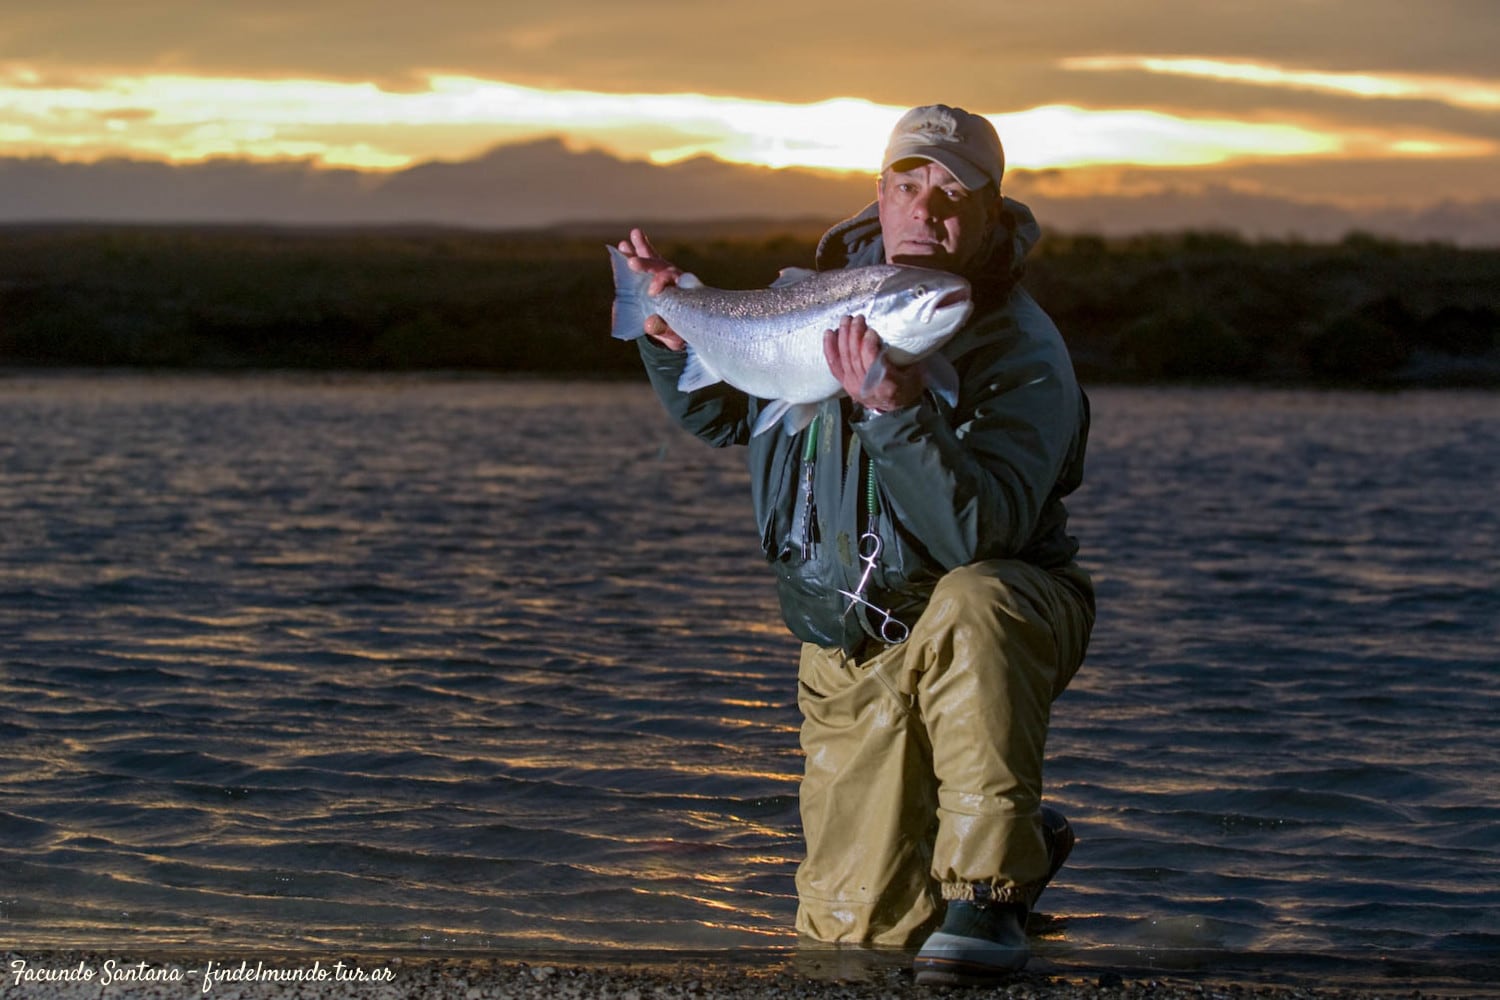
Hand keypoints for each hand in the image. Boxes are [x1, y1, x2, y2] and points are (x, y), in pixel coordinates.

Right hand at [615, 228, 685, 349]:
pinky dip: (634, 252)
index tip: (651, 292)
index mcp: (683, 292)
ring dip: (641, 249)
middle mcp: (674, 280)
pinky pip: (644, 262)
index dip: (661, 282)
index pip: (673, 280)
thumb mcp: (672, 335)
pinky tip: (625, 244)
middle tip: (632, 263)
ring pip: (653, 259)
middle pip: (662, 266)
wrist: (675, 329)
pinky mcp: (650, 275)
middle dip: (647, 264)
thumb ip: (663, 330)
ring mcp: (663, 275)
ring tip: (631, 237)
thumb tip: (649, 324)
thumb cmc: (676, 332)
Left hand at [823, 315, 924, 413]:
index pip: (871, 363)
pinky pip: (834, 365)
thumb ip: (905, 359)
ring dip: (843, 336)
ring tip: (846, 320)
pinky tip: (829, 333)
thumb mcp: (915, 375)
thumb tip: (899, 334)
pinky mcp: (844, 383)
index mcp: (885, 386)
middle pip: (855, 357)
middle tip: (857, 318)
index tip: (870, 330)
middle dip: (854, 334)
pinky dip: (830, 348)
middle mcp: (865, 387)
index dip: (867, 345)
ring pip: (844, 358)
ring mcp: (852, 385)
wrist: (894, 410)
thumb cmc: (907, 388)